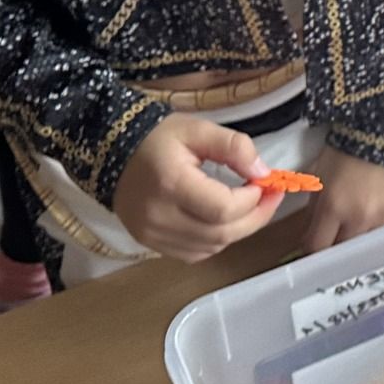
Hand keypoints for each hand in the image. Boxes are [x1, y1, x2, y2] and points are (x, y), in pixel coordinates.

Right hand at [112, 113, 281, 260]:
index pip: (223, 209)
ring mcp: (152, 236)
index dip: (253, 200)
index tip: (266, 182)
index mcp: (171, 184)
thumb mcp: (197, 129)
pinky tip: (223, 220)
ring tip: (250, 206)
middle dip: (255, 218)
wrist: (112, 152)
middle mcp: (159, 217)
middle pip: (221, 234)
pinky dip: (217, 240)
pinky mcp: (150, 245)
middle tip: (271, 198)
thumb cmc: (158, 138)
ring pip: (211, 247)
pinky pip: (195, 253)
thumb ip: (234, 147)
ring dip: (238, 230)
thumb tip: (262, 173)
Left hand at [302, 146, 383, 252]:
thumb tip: (311, 229)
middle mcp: (359, 218)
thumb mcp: (319, 173)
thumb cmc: (344, 149)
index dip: (312, 248)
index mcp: (333, 208)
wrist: (383, 128)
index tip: (313, 245)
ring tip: (362, 225)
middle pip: (344, 250)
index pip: (317, 247)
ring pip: (369, 243)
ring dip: (362, 236)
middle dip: (337, 243)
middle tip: (337, 236)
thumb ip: (313, 205)